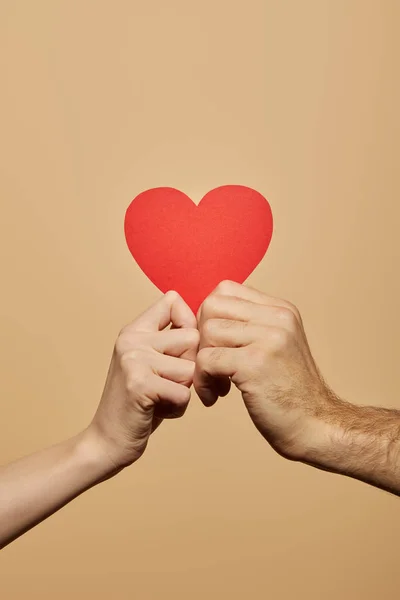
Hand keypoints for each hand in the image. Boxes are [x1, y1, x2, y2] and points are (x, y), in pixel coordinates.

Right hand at [89, 291, 198, 471]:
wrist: (106, 441)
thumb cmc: (140, 402)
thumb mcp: (151, 362)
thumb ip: (171, 340)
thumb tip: (205, 319)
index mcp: (134, 329)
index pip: (173, 301)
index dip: (189, 324)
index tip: (180, 351)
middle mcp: (131, 339)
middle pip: (192, 338)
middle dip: (190, 366)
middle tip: (165, 383)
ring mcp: (133, 359)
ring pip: (191, 368)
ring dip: (183, 391)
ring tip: (158, 398)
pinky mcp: (138, 384)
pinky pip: (184, 393)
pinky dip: (176, 409)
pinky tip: (155, 411)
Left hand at [194, 281, 332, 459]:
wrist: (315, 427)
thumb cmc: (288, 392)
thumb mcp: (276, 346)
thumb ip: (250, 326)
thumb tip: (206, 315)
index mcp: (281, 310)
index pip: (225, 290)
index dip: (209, 317)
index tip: (214, 345)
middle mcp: (277, 317)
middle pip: (212, 306)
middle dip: (201, 337)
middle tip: (210, 365)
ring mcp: (268, 338)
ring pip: (207, 331)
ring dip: (201, 362)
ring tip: (216, 384)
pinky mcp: (255, 363)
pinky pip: (207, 359)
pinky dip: (202, 381)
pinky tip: (215, 396)